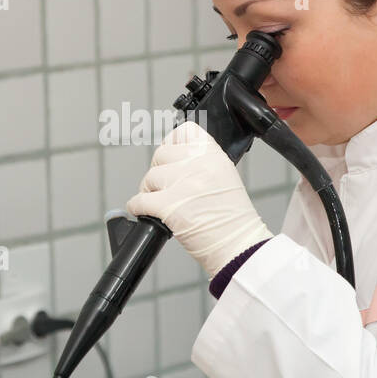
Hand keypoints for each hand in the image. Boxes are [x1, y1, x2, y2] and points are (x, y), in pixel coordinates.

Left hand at [126, 120, 272, 278]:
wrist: (238, 246)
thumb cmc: (233, 219)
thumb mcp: (225, 177)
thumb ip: (202, 163)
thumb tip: (175, 160)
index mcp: (214, 155)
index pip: (184, 131)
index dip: (172, 144)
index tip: (169, 156)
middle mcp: (198, 165)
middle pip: (161, 154)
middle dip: (159, 170)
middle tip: (162, 185)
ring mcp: (183, 184)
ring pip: (150, 177)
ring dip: (149, 190)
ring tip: (158, 203)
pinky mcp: (169, 205)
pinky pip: (140, 200)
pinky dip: (138, 207)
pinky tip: (144, 212)